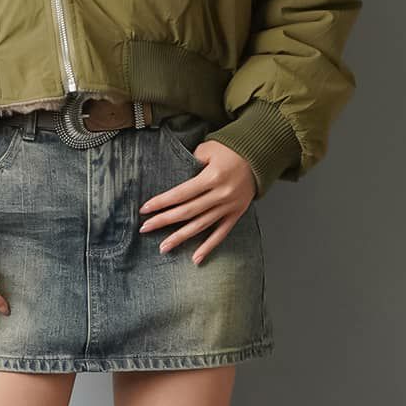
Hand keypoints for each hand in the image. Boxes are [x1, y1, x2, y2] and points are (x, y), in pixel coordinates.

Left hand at [139, 141, 256, 262]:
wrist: (261, 155)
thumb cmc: (232, 149)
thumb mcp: (209, 148)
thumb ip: (191, 162)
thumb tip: (176, 178)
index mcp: (212, 177)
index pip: (181, 193)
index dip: (161, 202)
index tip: (144, 210)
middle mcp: (220, 194)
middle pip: (187, 211)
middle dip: (164, 221)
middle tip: (145, 229)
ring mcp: (229, 206)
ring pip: (201, 225)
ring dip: (181, 237)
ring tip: (163, 247)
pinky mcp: (236, 213)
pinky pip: (221, 233)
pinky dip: (209, 246)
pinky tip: (195, 258)